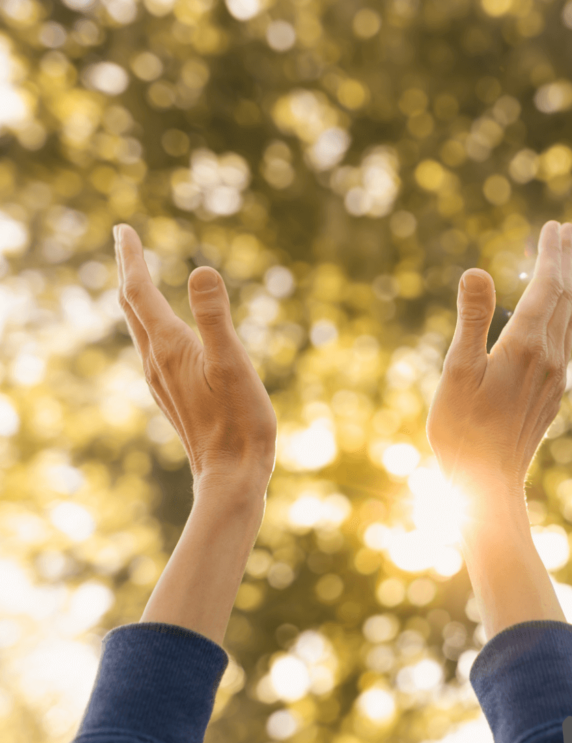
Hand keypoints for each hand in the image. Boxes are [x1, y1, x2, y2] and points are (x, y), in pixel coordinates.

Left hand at [114, 224, 276, 496]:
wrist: (231, 475)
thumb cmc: (239, 422)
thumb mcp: (233, 363)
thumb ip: (216, 317)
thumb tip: (201, 270)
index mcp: (169, 348)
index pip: (140, 292)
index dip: (132, 258)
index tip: (124, 230)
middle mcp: (156, 362)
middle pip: (132, 307)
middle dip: (128, 270)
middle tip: (125, 241)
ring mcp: (162, 381)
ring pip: (139, 329)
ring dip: (135, 297)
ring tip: (136, 278)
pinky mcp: (173, 396)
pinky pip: (151, 348)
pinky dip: (149, 324)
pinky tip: (160, 333)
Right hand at [426, 220, 571, 497]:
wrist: (487, 486)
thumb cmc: (463, 432)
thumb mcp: (457, 373)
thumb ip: (471, 320)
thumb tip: (477, 271)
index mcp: (525, 347)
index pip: (546, 287)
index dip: (551, 255)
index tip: (556, 227)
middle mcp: (548, 358)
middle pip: (563, 298)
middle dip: (564, 262)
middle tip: (566, 231)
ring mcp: (553, 379)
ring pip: (567, 321)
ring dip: (566, 289)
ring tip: (563, 267)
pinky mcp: (550, 396)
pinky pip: (563, 344)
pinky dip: (562, 318)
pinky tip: (557, 321)